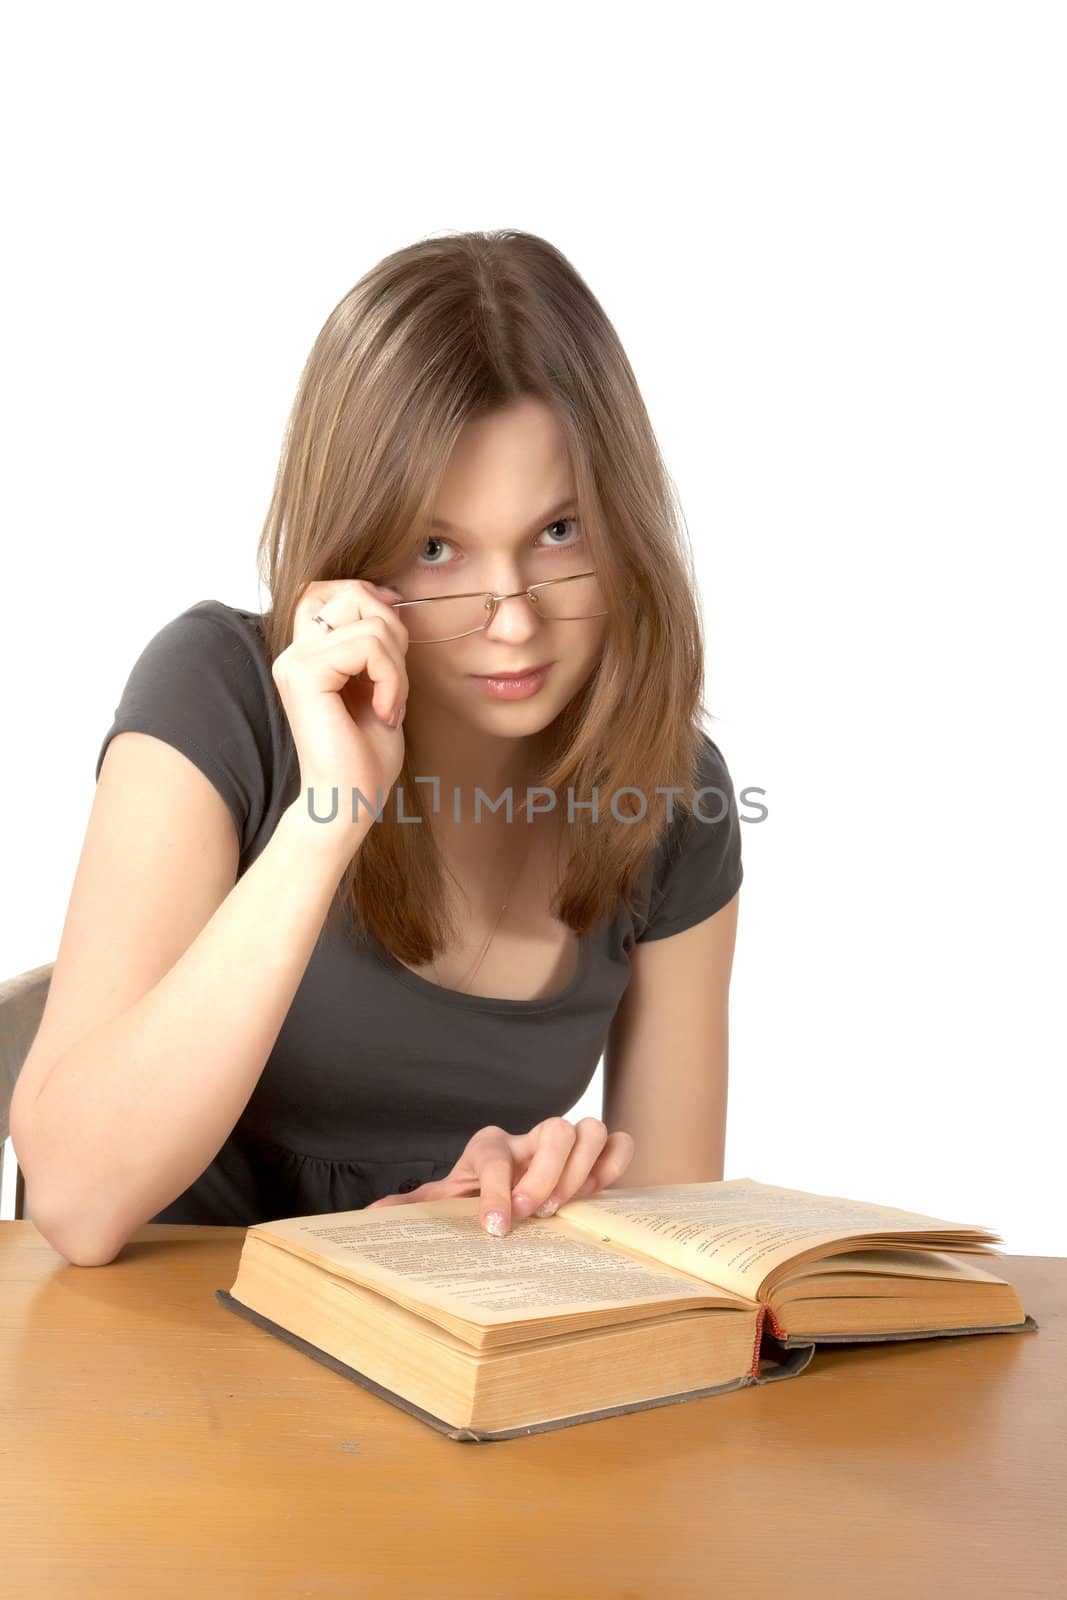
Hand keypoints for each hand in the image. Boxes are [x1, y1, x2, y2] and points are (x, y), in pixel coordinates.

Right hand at [271, 577, 409, 852]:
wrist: (348, 802)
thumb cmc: (365, 757)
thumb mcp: (378, 685)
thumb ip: (377, 643)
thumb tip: (389, 597)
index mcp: (307, 653)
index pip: (326, 588)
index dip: (366, 595)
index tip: (394, 637)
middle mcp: (294, 652)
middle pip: (353, 595)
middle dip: (393, 633)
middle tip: (394, 684)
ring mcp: (295, 661)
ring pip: (370, 624)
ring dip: (397, 668)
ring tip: (389, 706)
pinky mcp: (305, 675)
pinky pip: (368, 647)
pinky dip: (390, 679)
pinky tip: (384, 712)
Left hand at [364, 1118, 635, 1235]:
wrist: (502, 1188)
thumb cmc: (473, 1195)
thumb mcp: (441, 1201)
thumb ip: (413, 1207)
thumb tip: (373, 1217)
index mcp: (489, 1146)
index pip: (496, 1157)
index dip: (497, 1191)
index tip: (496, 1228)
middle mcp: (529, 1137)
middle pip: (553, 1130)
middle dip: (546, 1175)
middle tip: (534, 1214)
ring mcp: (564, 1143)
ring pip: (588, 1129)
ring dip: (581, 1169)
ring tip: (564, 1207)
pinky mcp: (593, 1155)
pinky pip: (617, 1142)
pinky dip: (614, 1164)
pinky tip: (596, 1194)